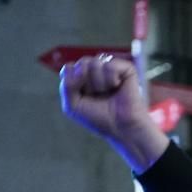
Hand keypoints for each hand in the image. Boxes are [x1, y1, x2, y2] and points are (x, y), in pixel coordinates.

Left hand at [58, 54, 168, 172]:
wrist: (121, 128)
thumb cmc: (99, 119)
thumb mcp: (72, 106)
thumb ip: (66, 85)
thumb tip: (81, 67)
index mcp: (82, 77)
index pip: (69, 68)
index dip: (73, 84)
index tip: (83, 98)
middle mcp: (95, 70)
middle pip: (81, 64)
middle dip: (87, 84)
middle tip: (98, 96)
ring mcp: (110, 68)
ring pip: (94, 63)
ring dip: (99, 84)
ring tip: (108, 93)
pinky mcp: (125, 68)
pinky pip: (109, 65)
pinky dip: (111, 79)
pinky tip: (117, 86)